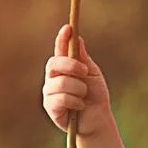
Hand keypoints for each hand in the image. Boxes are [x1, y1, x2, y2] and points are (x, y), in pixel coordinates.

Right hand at [43, 24, 111, 138]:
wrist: (98, 120)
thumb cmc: (95, 96)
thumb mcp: (93, 74)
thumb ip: (84, 59)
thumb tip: (77, 39)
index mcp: (64, 67)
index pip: (59, 50)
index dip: (62, 39)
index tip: (68, 28)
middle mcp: (53, 78)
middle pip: (54, 63)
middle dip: (71, 65)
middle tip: (85, 72)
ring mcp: (49, 92)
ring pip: (60, 83)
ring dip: (79, 89)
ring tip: (84, 96)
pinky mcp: (50, 107)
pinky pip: (61, 99)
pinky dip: (76, 102)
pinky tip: (80, 107)